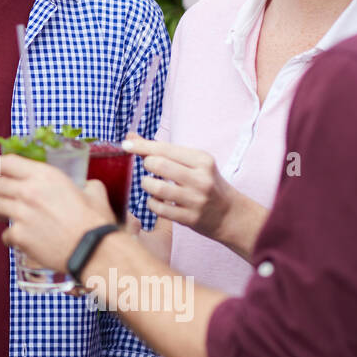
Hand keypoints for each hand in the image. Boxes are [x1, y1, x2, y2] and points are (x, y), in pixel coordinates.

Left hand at [0, 154, 114, 271]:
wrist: (93, 250)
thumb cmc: (94, 222)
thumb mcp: (94, 193)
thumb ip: (86, 184)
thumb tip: (87, 185)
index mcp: (44, 175)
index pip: (6, 162)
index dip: (2, 167)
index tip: (3, 173)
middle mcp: (28, 191)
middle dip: (2, 192)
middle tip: (10, 199)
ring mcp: (21, 214)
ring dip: (4, 213)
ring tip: (14, 219)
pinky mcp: (19, 235)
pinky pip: (5, 234)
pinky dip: (12, 238)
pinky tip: (22, 240)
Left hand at [121, 136, 239, 242]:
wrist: (230, 215)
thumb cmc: (206, 183)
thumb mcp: (193, 163)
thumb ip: (163, 150)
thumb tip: (131, 138)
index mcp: (202, 160)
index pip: (165, 148)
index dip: (142, 146)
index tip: (126, 145)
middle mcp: (201, 179)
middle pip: (159, 165)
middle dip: (146, 165)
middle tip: (149, 169)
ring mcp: (196, 200)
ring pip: (157, 188)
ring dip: (147, 184)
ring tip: (150, 184)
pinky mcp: (190, 218)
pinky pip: (159, 209)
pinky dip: (152, 203)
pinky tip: (156, 200)